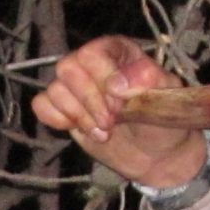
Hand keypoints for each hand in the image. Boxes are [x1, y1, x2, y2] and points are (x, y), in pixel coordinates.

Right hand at [32, 36, 208, 188]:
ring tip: (104, 131)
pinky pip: (42, 106)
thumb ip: (145, 82)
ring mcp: (77, 87)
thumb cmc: (164, 122)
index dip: (102, 78)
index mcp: (119, 52)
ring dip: (79, 115)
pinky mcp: (64, 109)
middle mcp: (93, 63)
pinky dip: (58, 120)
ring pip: (55, 89)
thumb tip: (116, 84)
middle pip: (68, 68)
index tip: (120, 104)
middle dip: (89, 101)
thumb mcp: (167, 99)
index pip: (93, 53)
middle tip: (111, 121)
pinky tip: (83, 130)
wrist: (157, 156)